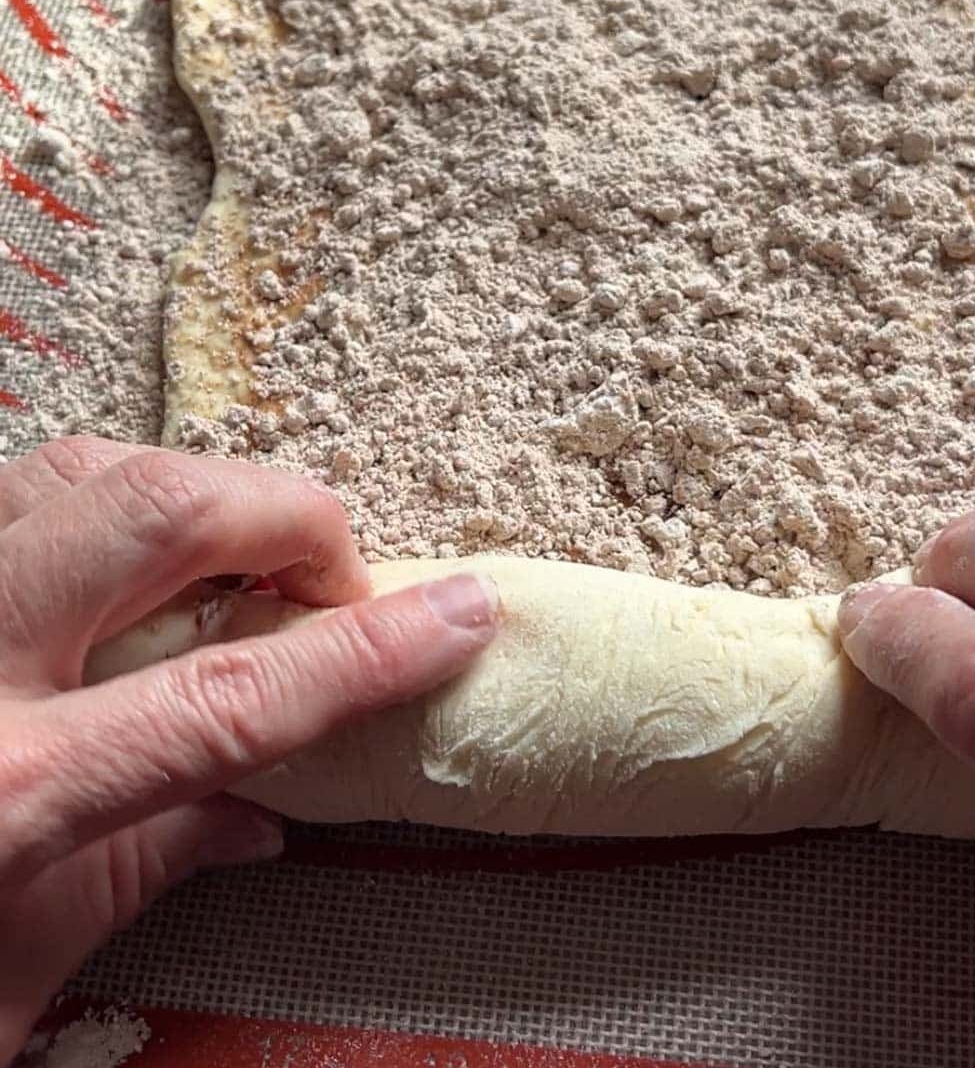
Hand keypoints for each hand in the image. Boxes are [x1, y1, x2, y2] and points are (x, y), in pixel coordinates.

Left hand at [0, 437, 497, 1062]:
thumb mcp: (10, 972)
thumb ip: (142, 866)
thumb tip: (265, 809)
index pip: (229, 700)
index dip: (366, 652)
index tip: (461, 613)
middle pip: (153, 513)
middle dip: (283, 521)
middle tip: (332, 579)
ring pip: (78, 470)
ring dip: (197, 501)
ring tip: (242, 566)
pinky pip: (22, 490)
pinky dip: (109, 507)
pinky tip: (134, 569)